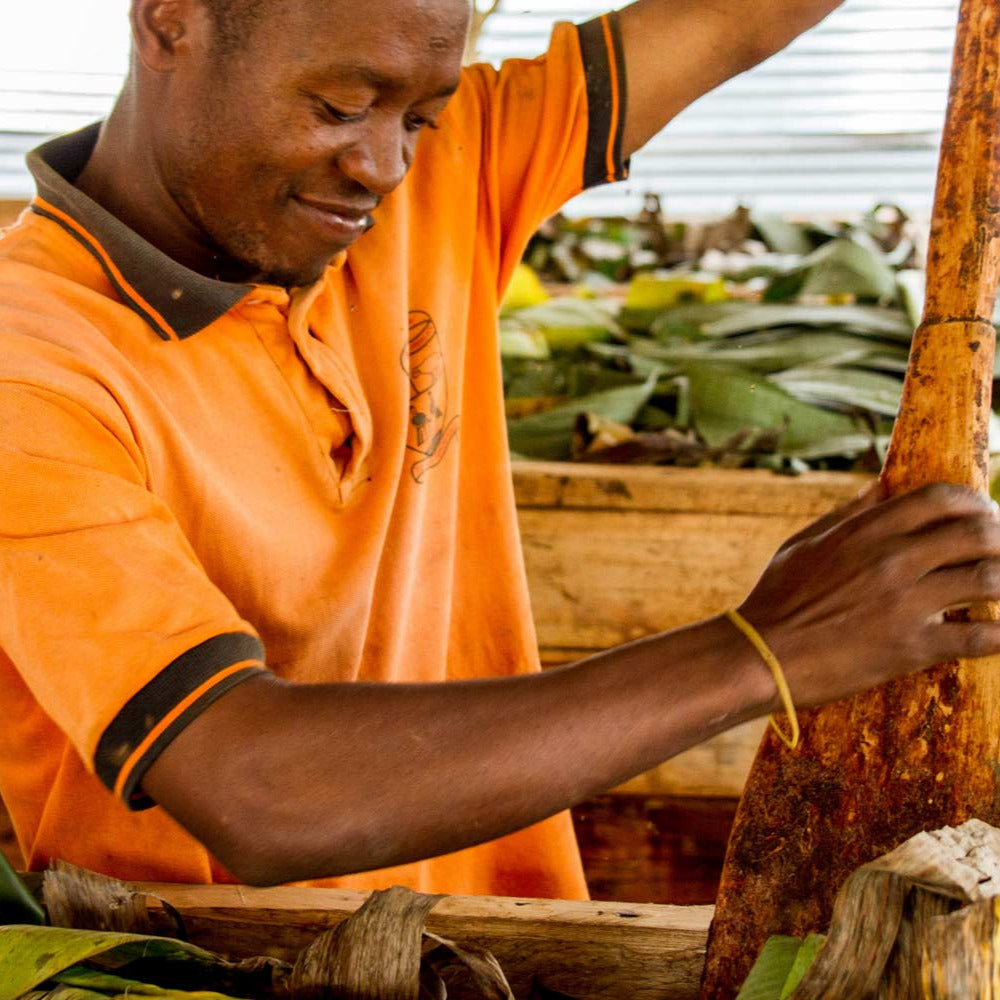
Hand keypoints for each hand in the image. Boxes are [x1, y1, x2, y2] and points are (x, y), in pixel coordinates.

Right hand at [737, 483, 999, 708]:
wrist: (760, 656)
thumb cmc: (775, 598)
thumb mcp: (803, 542)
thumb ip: (849, 514)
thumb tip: (882, 488)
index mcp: (866, 530)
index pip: (942, 498)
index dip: (974, 501)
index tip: (983, 513)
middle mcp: (892, 559)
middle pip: (979, 534)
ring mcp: (906, 603)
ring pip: (990, 580)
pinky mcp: (912, 648)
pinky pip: (981, 637)